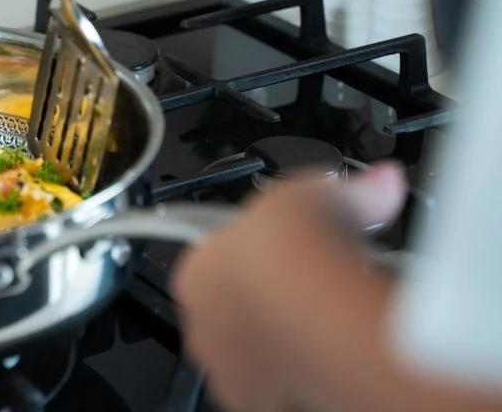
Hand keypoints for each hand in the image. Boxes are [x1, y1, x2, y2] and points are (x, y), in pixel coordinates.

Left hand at [170, 162, 408, 411]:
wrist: (319, 311)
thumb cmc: (294, 251)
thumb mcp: (315, 194)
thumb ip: (345, 192)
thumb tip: (379, 183)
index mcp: (194, 274)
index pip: (217, 261)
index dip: (259, 253)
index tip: (291, 248)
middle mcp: (203, 328)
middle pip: (237, 309)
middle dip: (272, 298)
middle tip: (317, 284)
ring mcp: (233, 371)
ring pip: (259, 351)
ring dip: (287, 336)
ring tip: (332, 320)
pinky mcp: (265, 403)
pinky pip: (284, 385)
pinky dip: (307, 370)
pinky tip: (335, 353)